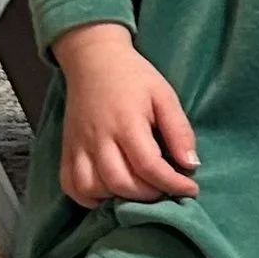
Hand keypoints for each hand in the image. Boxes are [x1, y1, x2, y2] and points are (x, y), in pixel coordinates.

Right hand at [56, 24, 199, 203]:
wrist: (93, 59)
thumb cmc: (134, 77)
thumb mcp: (164, 96)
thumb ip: (179, 130)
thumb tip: (191, 165)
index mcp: (126, 123)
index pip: (149, 166)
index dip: (173, 184)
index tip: (190, 189)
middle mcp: (98, 138)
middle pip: (121, 183)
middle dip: (149, 195)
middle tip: (166, 189)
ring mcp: (79, 145)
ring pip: (94, 188)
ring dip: (120, 199)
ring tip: (140, 191)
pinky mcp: (66, 150)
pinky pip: (71, 185)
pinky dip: (89, 198)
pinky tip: (110, 193)